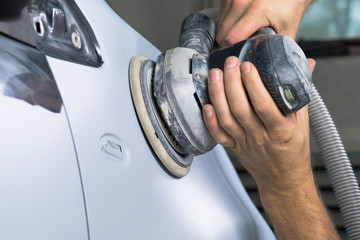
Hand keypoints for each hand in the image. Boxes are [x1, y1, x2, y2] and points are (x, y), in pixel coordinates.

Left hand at [202, 57, 315, 191]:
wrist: (283, 180)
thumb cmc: (293, 152)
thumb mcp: (303, 122)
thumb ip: (300, 93)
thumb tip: (306, 64)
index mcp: (281, 131)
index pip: (264, 105)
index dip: (253, 85)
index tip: (248, 66)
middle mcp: (260, 137)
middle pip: (240, 108)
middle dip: (232, 83)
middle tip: (230, 63)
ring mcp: (244, 143)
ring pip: (226, 118)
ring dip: (218, 95)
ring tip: (215, 74)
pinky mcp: (233, 147)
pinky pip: (218, 135)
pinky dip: (210, 121)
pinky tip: (206, 104)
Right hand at [216, 0, 312, 46]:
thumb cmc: (290, 2)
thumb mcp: (289, 28)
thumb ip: (277, 48)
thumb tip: (270, 66)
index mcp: (257, 11)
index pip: (231, 39)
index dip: (234, 51)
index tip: (240, 55)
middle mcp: (241, 2)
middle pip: (222, 35)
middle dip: (230, 45)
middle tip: (243, 46)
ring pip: (219, 26)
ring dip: (227, 33)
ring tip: (243, 32)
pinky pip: (220, 16)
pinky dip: (227, 22)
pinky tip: (240, 22)